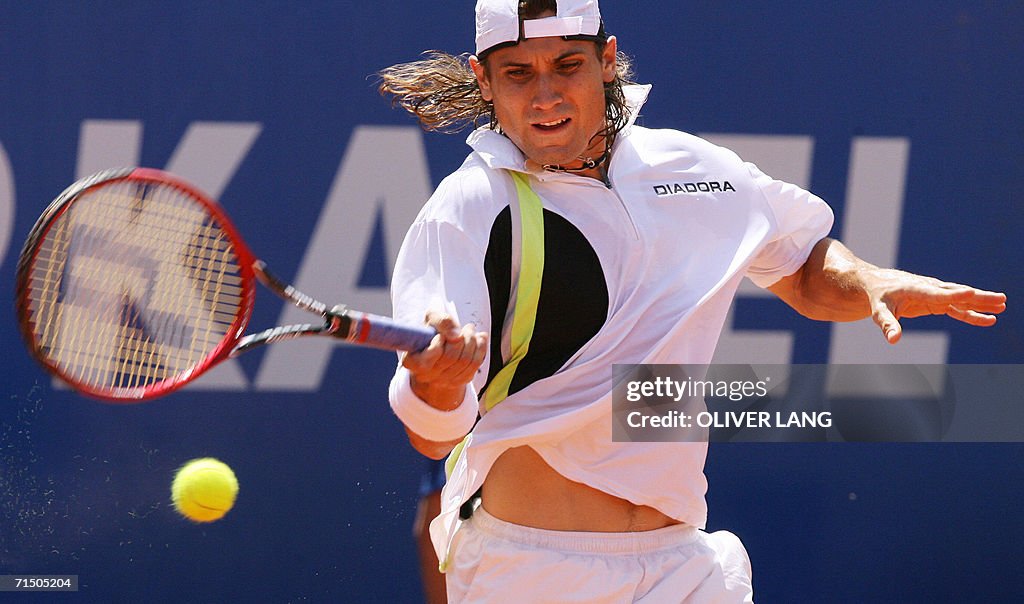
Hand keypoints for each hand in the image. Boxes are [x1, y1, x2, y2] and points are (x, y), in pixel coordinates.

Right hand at [402, 312, 487, 408]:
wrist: (438, 346)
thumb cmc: (432, 330)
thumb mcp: (431, 319)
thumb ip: (441, 321)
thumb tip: (456, 335)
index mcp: (412, 361)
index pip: (431, 354)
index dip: (441, 340)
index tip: (442, 334)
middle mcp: (426, 376)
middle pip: (451, 357)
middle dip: (463, 338)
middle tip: (467, 327)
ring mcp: (443, 381)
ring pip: (465, 361)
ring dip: (472, 341)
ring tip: (471, 330)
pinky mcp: (459, 381)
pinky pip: (475, 365)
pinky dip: (481, 349)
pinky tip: (479, 339)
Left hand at [862, 268, 1006, 343]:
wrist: (879, 284)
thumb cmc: (879, 297)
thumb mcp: (879, 312)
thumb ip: (887, 325)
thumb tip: (894, 340)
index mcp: (915, 289)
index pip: (936, 293)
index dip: (953, 294)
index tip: (971, 293)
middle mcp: (930, 289)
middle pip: (957, 293)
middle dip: (978, 297)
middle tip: (1000, 299)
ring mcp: (936, 294)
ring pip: (962, 299)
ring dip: (981, 303)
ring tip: (1003, 305)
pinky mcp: (937, 301)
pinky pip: (958, 308)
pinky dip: (972, 314)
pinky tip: (989, 319)